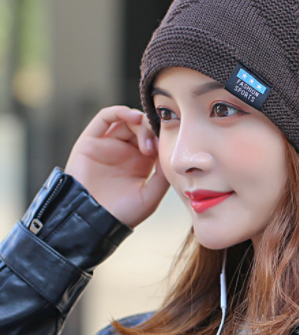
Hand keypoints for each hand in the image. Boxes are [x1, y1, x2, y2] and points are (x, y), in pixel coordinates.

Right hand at [65, 106, 169, 227]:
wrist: (93, 222)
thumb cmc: (122, 214)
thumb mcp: (151, 195)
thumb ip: (163, 175)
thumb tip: (172, 154)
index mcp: (141, 163)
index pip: (155, 139)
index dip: (162, 137)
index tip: (167, 146)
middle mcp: (125, 152)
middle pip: (142, 127)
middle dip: (151, 131)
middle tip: (152, 148)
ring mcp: (108, 145)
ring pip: (126, 121)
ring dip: (139, 122)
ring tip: (144, 132)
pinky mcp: (90, 142)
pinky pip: (104, 118)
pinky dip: (119, 112)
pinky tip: (133, 117)